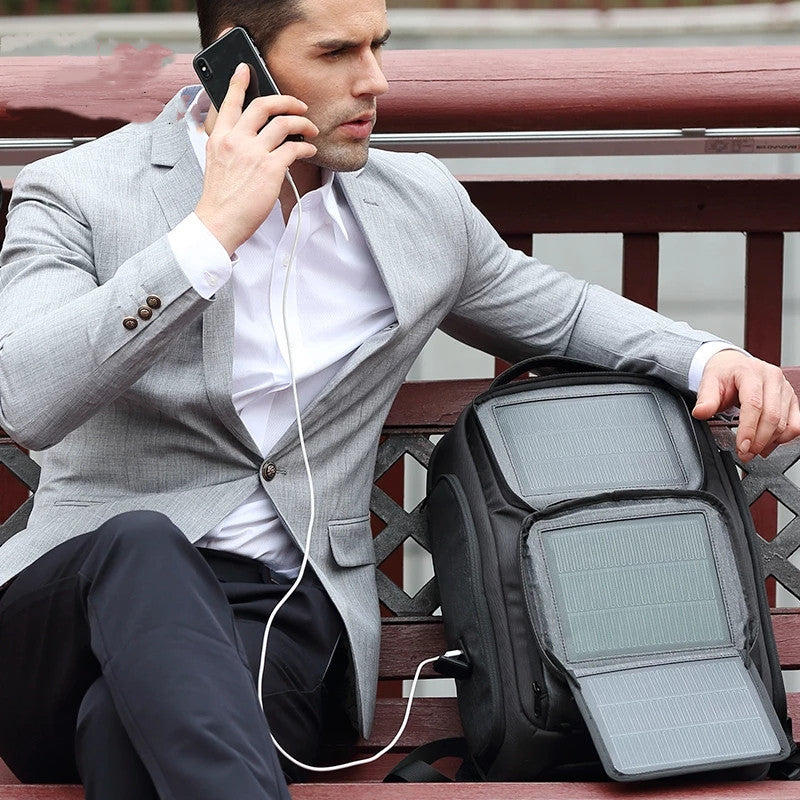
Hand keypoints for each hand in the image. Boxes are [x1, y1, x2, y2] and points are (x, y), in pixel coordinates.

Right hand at [194, 63, 318, 255]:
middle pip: (263, 105)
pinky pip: (294, 148)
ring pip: (284, 123)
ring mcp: (253, 152)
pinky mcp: (270, 168)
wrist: (219, 221)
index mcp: (220, 138)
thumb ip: (230, 147)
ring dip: (303, 123)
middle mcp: (236, 139)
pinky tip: (309, 149)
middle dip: (286, 100)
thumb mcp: (216, 164)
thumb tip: (249, 139)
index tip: (246, 68)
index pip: (229, 102)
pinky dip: (306, 146)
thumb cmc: (220, 199)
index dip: (239, 82)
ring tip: (311, 129)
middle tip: (298, 105)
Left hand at [692, 349, 799, 460]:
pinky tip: (768, 444)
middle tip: (745, 454)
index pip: (754, 404)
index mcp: (751, 372)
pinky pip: (795, 424)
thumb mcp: (709, 383)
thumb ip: (705, 399)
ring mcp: (785, 389)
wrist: (734, 365)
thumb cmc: (724, 374)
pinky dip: (783, 438)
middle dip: (758, 440)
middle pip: (772, 416)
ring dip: (769, 442)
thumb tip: (700, 413)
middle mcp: (772, 378)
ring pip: (785, 422)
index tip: (742, 446)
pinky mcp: (791, 399)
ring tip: (753, 451)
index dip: (748, 429)